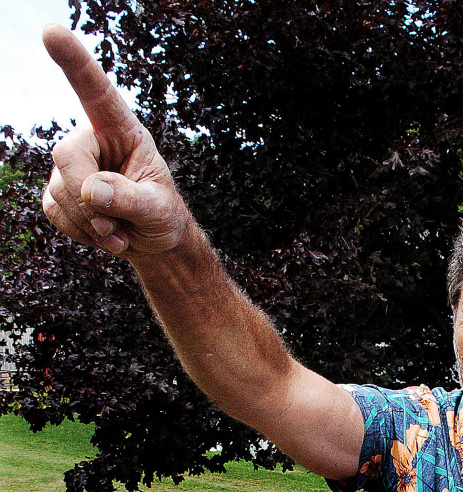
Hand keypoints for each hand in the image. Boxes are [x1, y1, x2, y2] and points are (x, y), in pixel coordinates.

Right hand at [41, 24, 189, 257]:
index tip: (51, 31)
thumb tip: (90, 190)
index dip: (75, 63)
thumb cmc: (163, 216)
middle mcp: (93, 141)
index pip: (96, 92)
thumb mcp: (159, 210)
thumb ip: (131, 199)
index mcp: (122, 131)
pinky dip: (80, 232)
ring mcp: (72, 167)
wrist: (153, 241)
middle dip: (88, 200)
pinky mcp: (59, 193)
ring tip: (119, 231)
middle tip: (116, 227)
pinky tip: (103, 233)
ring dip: (91, 224)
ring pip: (60, 191)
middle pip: (67, 157)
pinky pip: (55, 212)